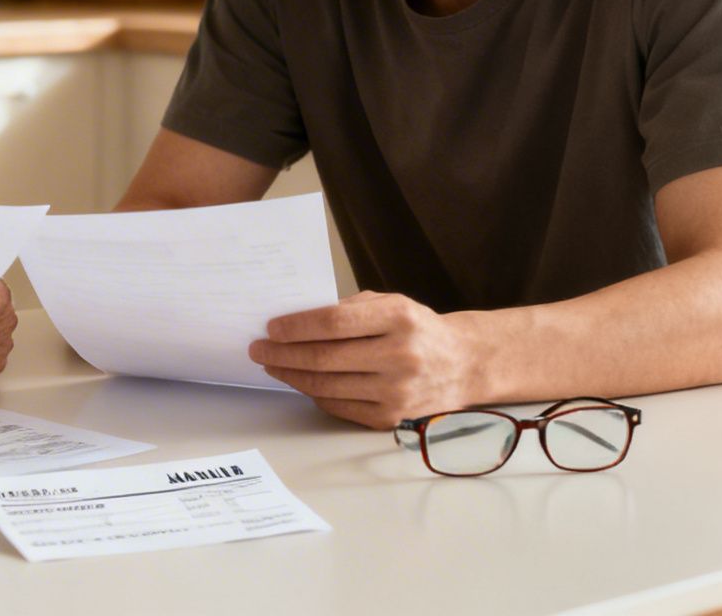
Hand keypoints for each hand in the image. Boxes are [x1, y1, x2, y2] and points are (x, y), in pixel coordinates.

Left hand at [248, 290, 475, 429]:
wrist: (462, 365)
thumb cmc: (417, 329)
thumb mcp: (391, 304)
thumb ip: (347, 309)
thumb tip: (295, 321)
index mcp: (400, 319)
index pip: (334, 322)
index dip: (296, 326)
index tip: (271, 327)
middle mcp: (400, 356)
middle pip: (325, 357)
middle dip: (283, 353)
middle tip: (259, 348)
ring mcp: (396, 391)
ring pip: (326, 385)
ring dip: (291, 375)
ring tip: (272, 364)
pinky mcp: (390, 417)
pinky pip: (338, 406)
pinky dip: (313, 393)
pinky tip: (299, 380)